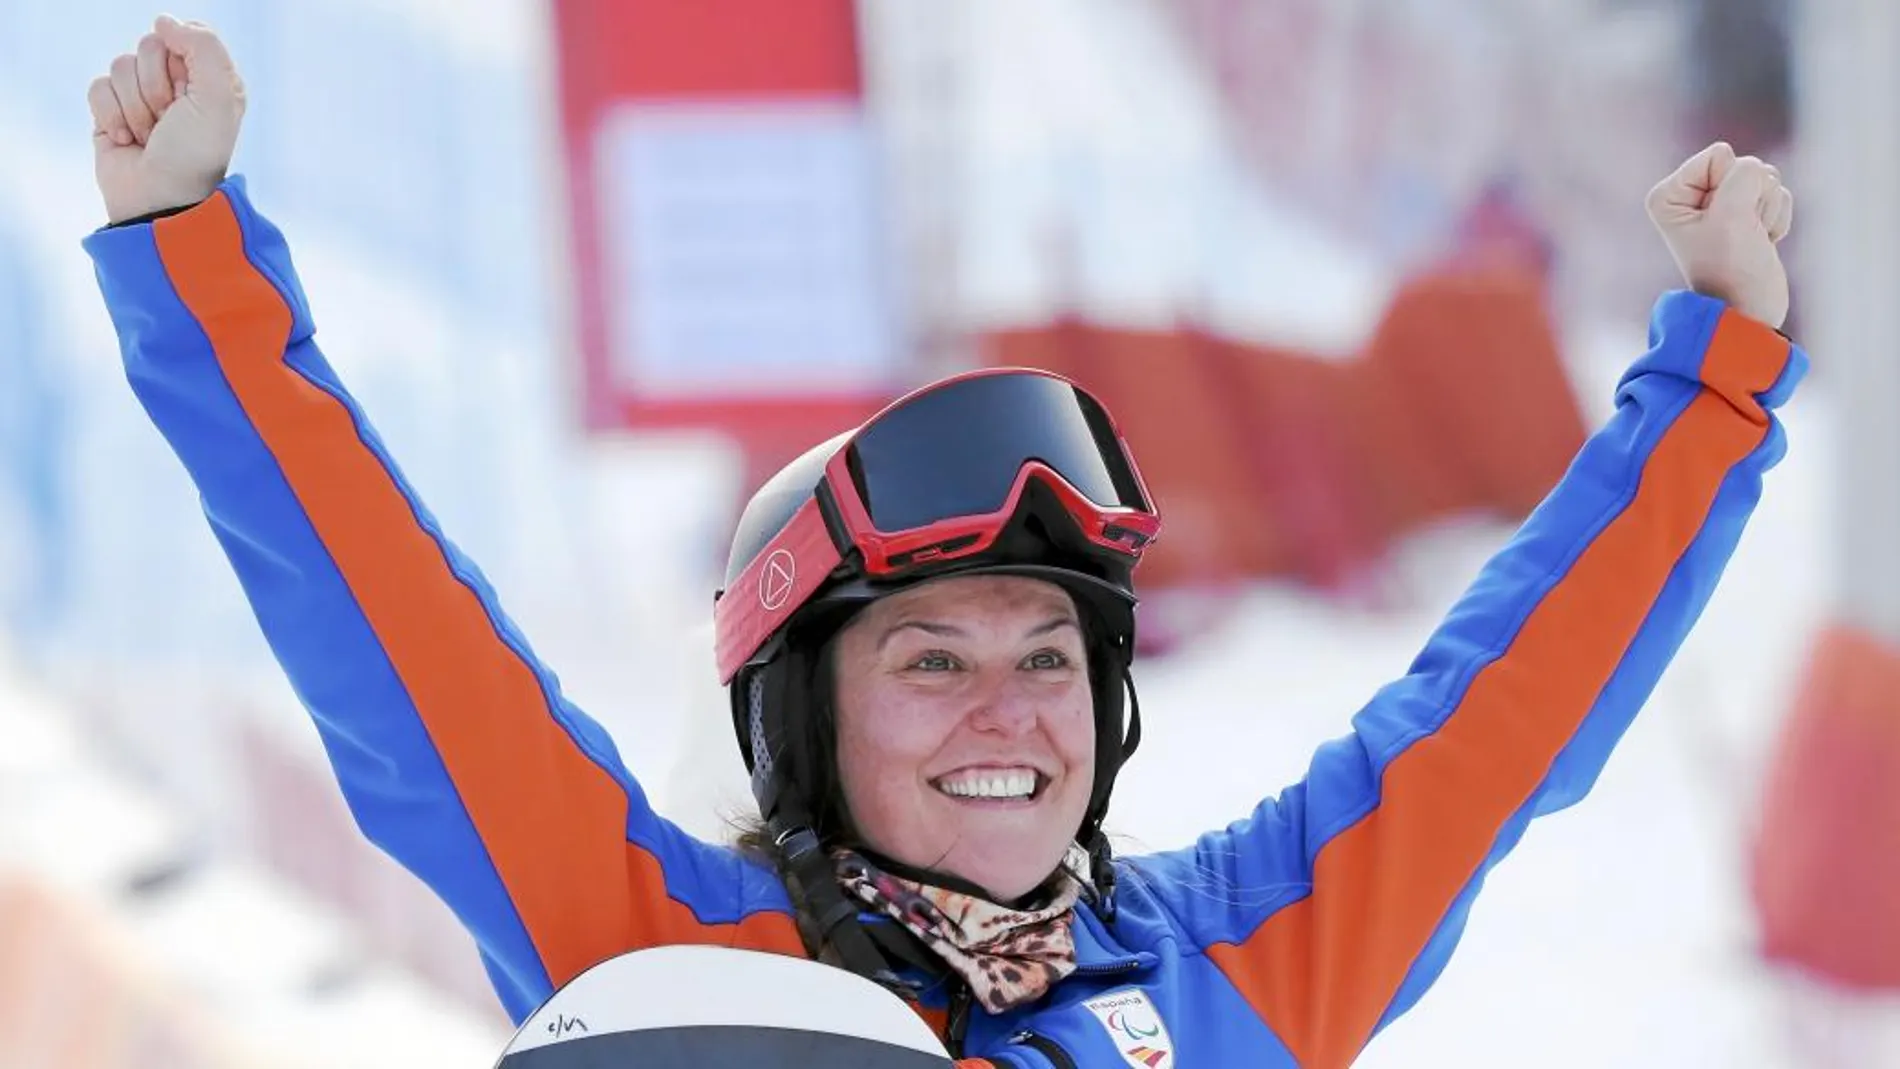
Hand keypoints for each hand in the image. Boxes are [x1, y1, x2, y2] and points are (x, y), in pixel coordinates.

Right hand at [88, 15, 245, 224]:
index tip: (190, 96)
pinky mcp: (110, 111)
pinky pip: (98, 87)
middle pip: (148, 47)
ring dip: (135, 105)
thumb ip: (204, 47)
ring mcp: (142, 97)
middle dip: (155, 86)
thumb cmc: (195, 153)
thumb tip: (164, 21)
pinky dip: (110, 114)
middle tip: (169, 120)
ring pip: (121, 66)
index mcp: (209, 78)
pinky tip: (127, 140)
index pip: (182, 36)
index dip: (180, 64)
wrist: (159, 199)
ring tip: (150, 135)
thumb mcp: (219, 97)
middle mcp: (177, 85)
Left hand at [1646, 141, 1793, 329]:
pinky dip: (1776, 219)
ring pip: (1765, 178)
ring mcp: (1720, 205)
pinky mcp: (1747, 214)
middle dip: (1753, 198)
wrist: (1750, 309)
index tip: (1722, 223)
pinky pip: (1777, 193)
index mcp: (1669, 195)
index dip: (1732, 186)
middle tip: (1740, 233)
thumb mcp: (1733, 212)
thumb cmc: (1732, 267)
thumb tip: (1759, 170)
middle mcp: (1690, 196)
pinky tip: (1762, 242)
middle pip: (1743, 164)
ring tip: (1750, 239)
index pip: (1720, 154)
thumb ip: (1746, 172)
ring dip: (1767, 209)